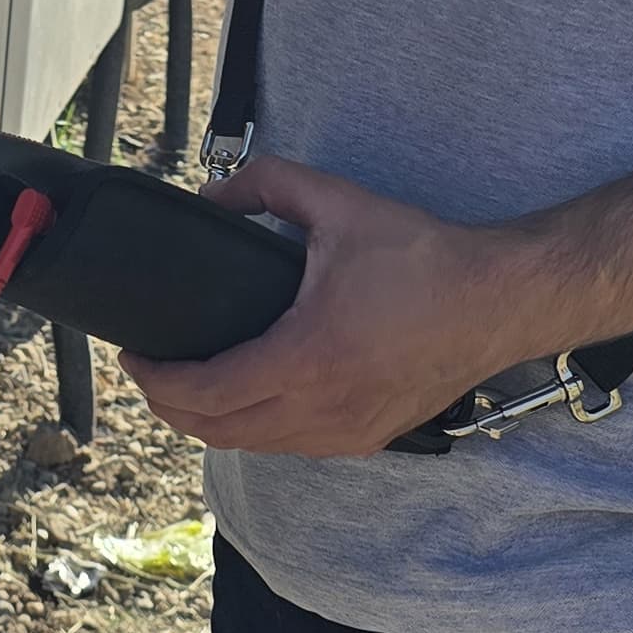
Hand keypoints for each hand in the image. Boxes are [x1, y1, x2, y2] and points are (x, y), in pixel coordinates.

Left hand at [124, 155, 563, 457]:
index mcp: (305, 358)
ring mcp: (346, 432)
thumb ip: (266, 185)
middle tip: (149, 371)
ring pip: (253, 446)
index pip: (204, 392)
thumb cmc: (424, 257)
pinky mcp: (368, 438)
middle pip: (216, 430)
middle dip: (169, 405)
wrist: (499, 300)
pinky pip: (291, 447)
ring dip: (210, 422)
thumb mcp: (338, 203)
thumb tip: (211, 197)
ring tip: (187, 383)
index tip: (134, 355)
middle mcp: (321, 409)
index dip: (155, 380)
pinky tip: (248, 399)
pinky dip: (256, 430)